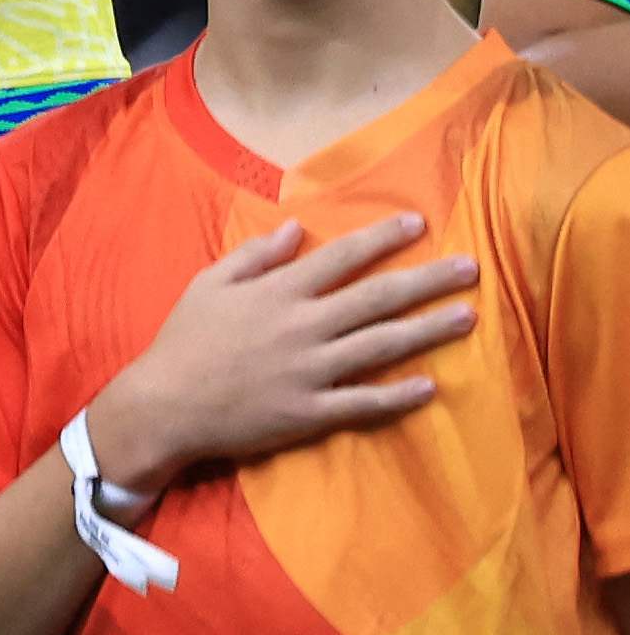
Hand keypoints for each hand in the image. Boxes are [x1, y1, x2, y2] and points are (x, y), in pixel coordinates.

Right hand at [84, 214, 474, 491]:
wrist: (163, 406)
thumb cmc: (184, 341)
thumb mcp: (207, 284)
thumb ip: (253, 256)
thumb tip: (297, 228)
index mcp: (277, 293)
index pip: (341, 257)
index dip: (382, 238)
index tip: (420, 223)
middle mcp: (302, 327)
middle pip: (377, 297)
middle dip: (427, 280)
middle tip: (471, 267)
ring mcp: (310, 371)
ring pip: (381, 346)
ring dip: (428, 330)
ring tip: (467, 316)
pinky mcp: (310, 411)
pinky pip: (364, 402)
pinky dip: (398, 396)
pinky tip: (430, 387)